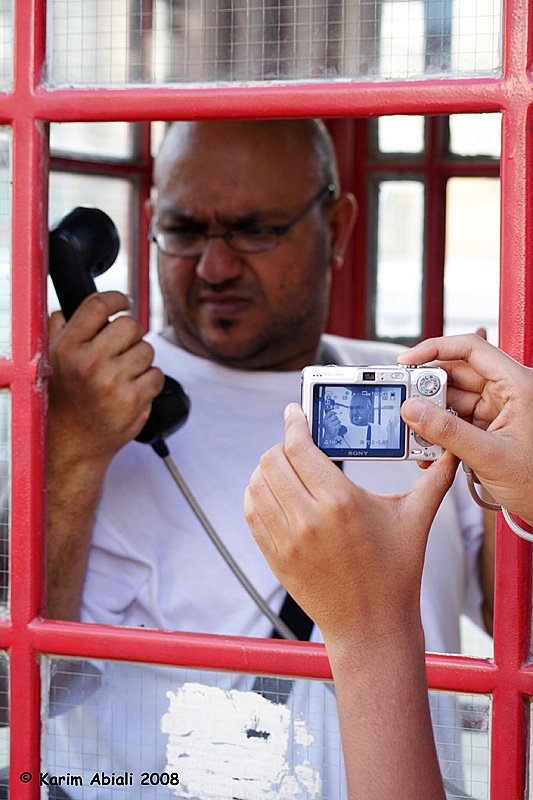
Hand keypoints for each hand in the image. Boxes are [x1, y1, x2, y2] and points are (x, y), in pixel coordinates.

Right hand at [48, 291, 163, 463]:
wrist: (74, 441)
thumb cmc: (65, 399)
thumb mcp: (52, 360)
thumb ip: (59, 330)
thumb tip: (68, 308)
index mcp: (69, 348)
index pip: (98, 306)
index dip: (116, 299)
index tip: (122, 302)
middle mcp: (91, 363)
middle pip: (130, 325)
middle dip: (130, 335)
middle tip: (121, 349)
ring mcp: (114, 383)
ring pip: (146, 350)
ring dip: (140, 359)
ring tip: (123, 374)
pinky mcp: (135, 401)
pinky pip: (157, 374)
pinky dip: (150, 380)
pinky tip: (133, 388)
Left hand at [245, 403, 457, 643]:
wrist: (372, 628)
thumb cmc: (395, 574)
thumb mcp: (416, 520)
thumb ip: (433, 480)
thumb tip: (450, 452)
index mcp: (340, 502)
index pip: (299, 447)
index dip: (293, 423)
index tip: (294, 413)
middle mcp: (307, 518)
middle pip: (271, 460)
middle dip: (282, 446)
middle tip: (297, 445)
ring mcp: (286, 540)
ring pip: (255, 484)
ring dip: (267, 470)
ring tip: (285, 468)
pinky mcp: (275, 557)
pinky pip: (251, 513)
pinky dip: (257, 496)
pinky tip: (274, 494)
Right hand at [399, 333, 532, 523]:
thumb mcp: (490, 456)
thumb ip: (447, 432)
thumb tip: (412, 410)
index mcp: (518, 384)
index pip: (471, 349)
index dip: (435, 348)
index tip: (407, 361)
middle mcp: (508, 391)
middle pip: (456, 374)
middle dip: (427, 389)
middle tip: (405, 403)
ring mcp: (498, 409)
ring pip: (453, 398)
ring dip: (431, 414)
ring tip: (416, 432)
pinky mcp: (489, 426)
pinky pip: (456, 419)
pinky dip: (439, 431)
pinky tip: (429, 446)